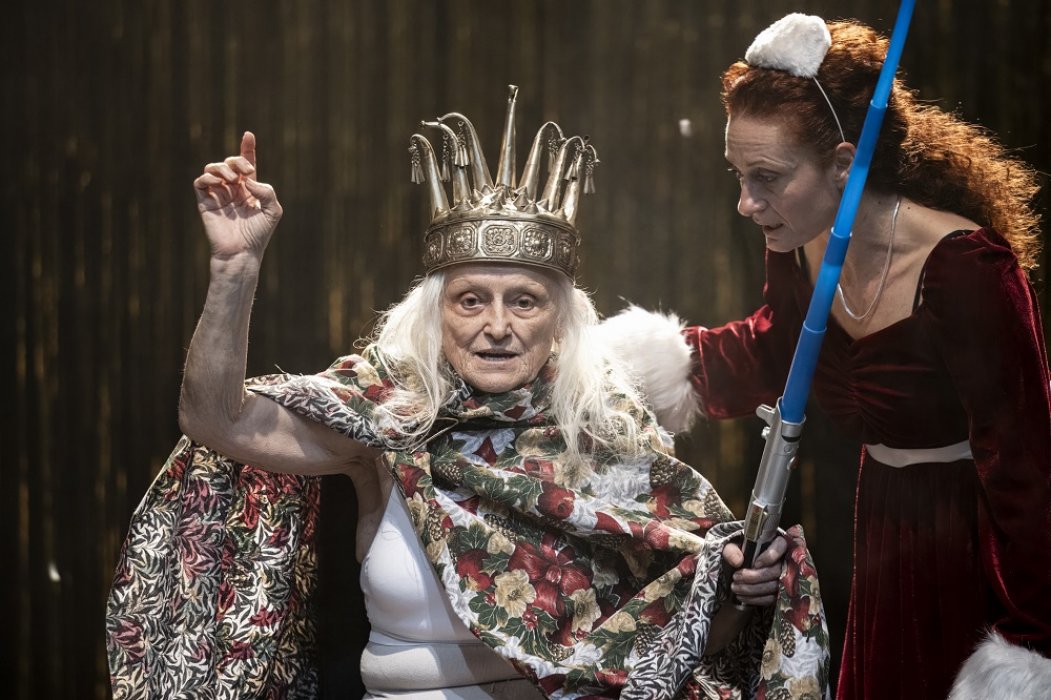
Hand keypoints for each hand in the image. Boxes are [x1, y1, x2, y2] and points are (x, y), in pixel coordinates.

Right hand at [193, 131, 282, 259]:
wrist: (242, 251)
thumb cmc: (259, 233)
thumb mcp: (273, 210)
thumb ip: (266, 190)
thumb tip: (247, 179)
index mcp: (250, 189)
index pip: (247, 164)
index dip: (247, 148)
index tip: (248, 134)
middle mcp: (233, 189)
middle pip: (231, 163)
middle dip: (238, 160)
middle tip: (246, 171)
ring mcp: (218, 195)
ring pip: (214, 168)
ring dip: (223, 167)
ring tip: (232, 180)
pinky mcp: (205, 202)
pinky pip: (201, 182)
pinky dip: (208, 177)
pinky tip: (219, 183)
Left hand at [723, 535, 786, 606]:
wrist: (741, 566)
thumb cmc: (739, 553)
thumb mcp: (732, 547)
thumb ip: (731, 550)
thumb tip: (738, 561)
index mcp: (775, 543)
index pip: (780, 546)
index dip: (770, 556)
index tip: (755, 564)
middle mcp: (784, 560)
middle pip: (776, 570)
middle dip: (755, 577)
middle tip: (736, 577)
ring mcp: (784, 577)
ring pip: (774, 586)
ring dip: (752, 589)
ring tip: (735, 588)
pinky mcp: (779, 592)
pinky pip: (771, 599)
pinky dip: (755, 599)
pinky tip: (742, 597)